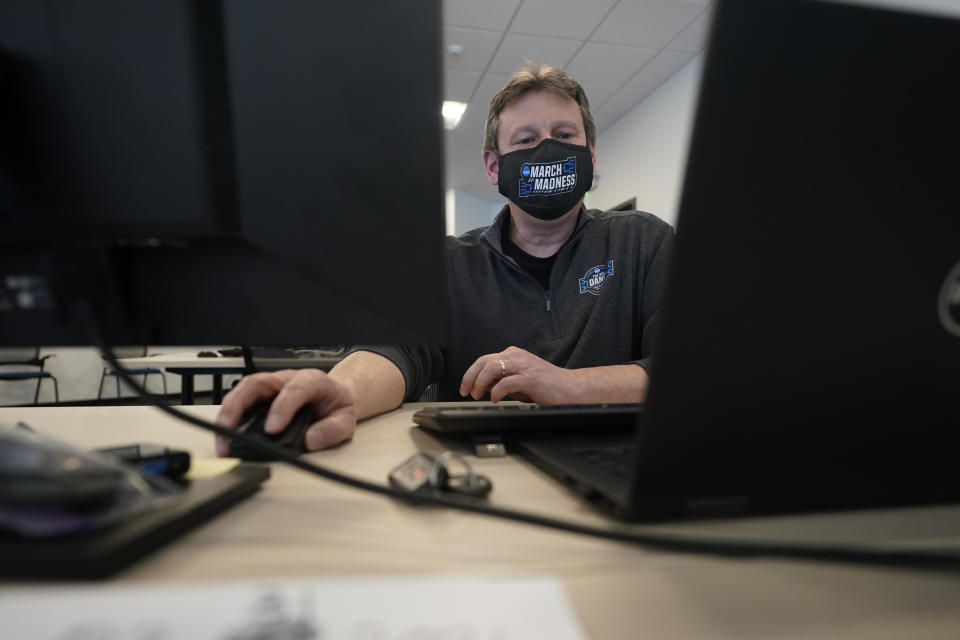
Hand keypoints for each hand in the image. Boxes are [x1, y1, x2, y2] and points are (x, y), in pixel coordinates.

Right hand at [214, 368, 357, 454]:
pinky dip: (230, 419)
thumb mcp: (346, 419)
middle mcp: (286, 380)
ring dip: (228, 414)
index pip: (295, 388)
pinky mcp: (260, 398)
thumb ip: (332, 430)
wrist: (335, 396)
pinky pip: (241, 403)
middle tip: (229, 431)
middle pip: (257, 383)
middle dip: (238, 406)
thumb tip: (310, 440)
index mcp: (312, 380)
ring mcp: (271, 387)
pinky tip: (225, 437)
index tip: (272, 430)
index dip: (282, 407)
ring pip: (243, 391)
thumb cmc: (337, 405)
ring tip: (222, 439)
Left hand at [459, 346, 574, 403]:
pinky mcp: (530, 378)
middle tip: (466, 392)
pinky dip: (496, 391)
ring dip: (480, 383)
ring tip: (477, 395)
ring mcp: (524, 366)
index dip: (471, 373)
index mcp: (514, 354)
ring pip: (491, 368)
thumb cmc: (548, 386)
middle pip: (484, 362)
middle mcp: (517, 356)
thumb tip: (483, 386)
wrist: (571, 388)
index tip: (465, 387)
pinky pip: (505, 382)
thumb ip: (502, 380)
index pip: (484, 360)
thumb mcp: (520, 380)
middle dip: (470, 377)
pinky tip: (495, 399)